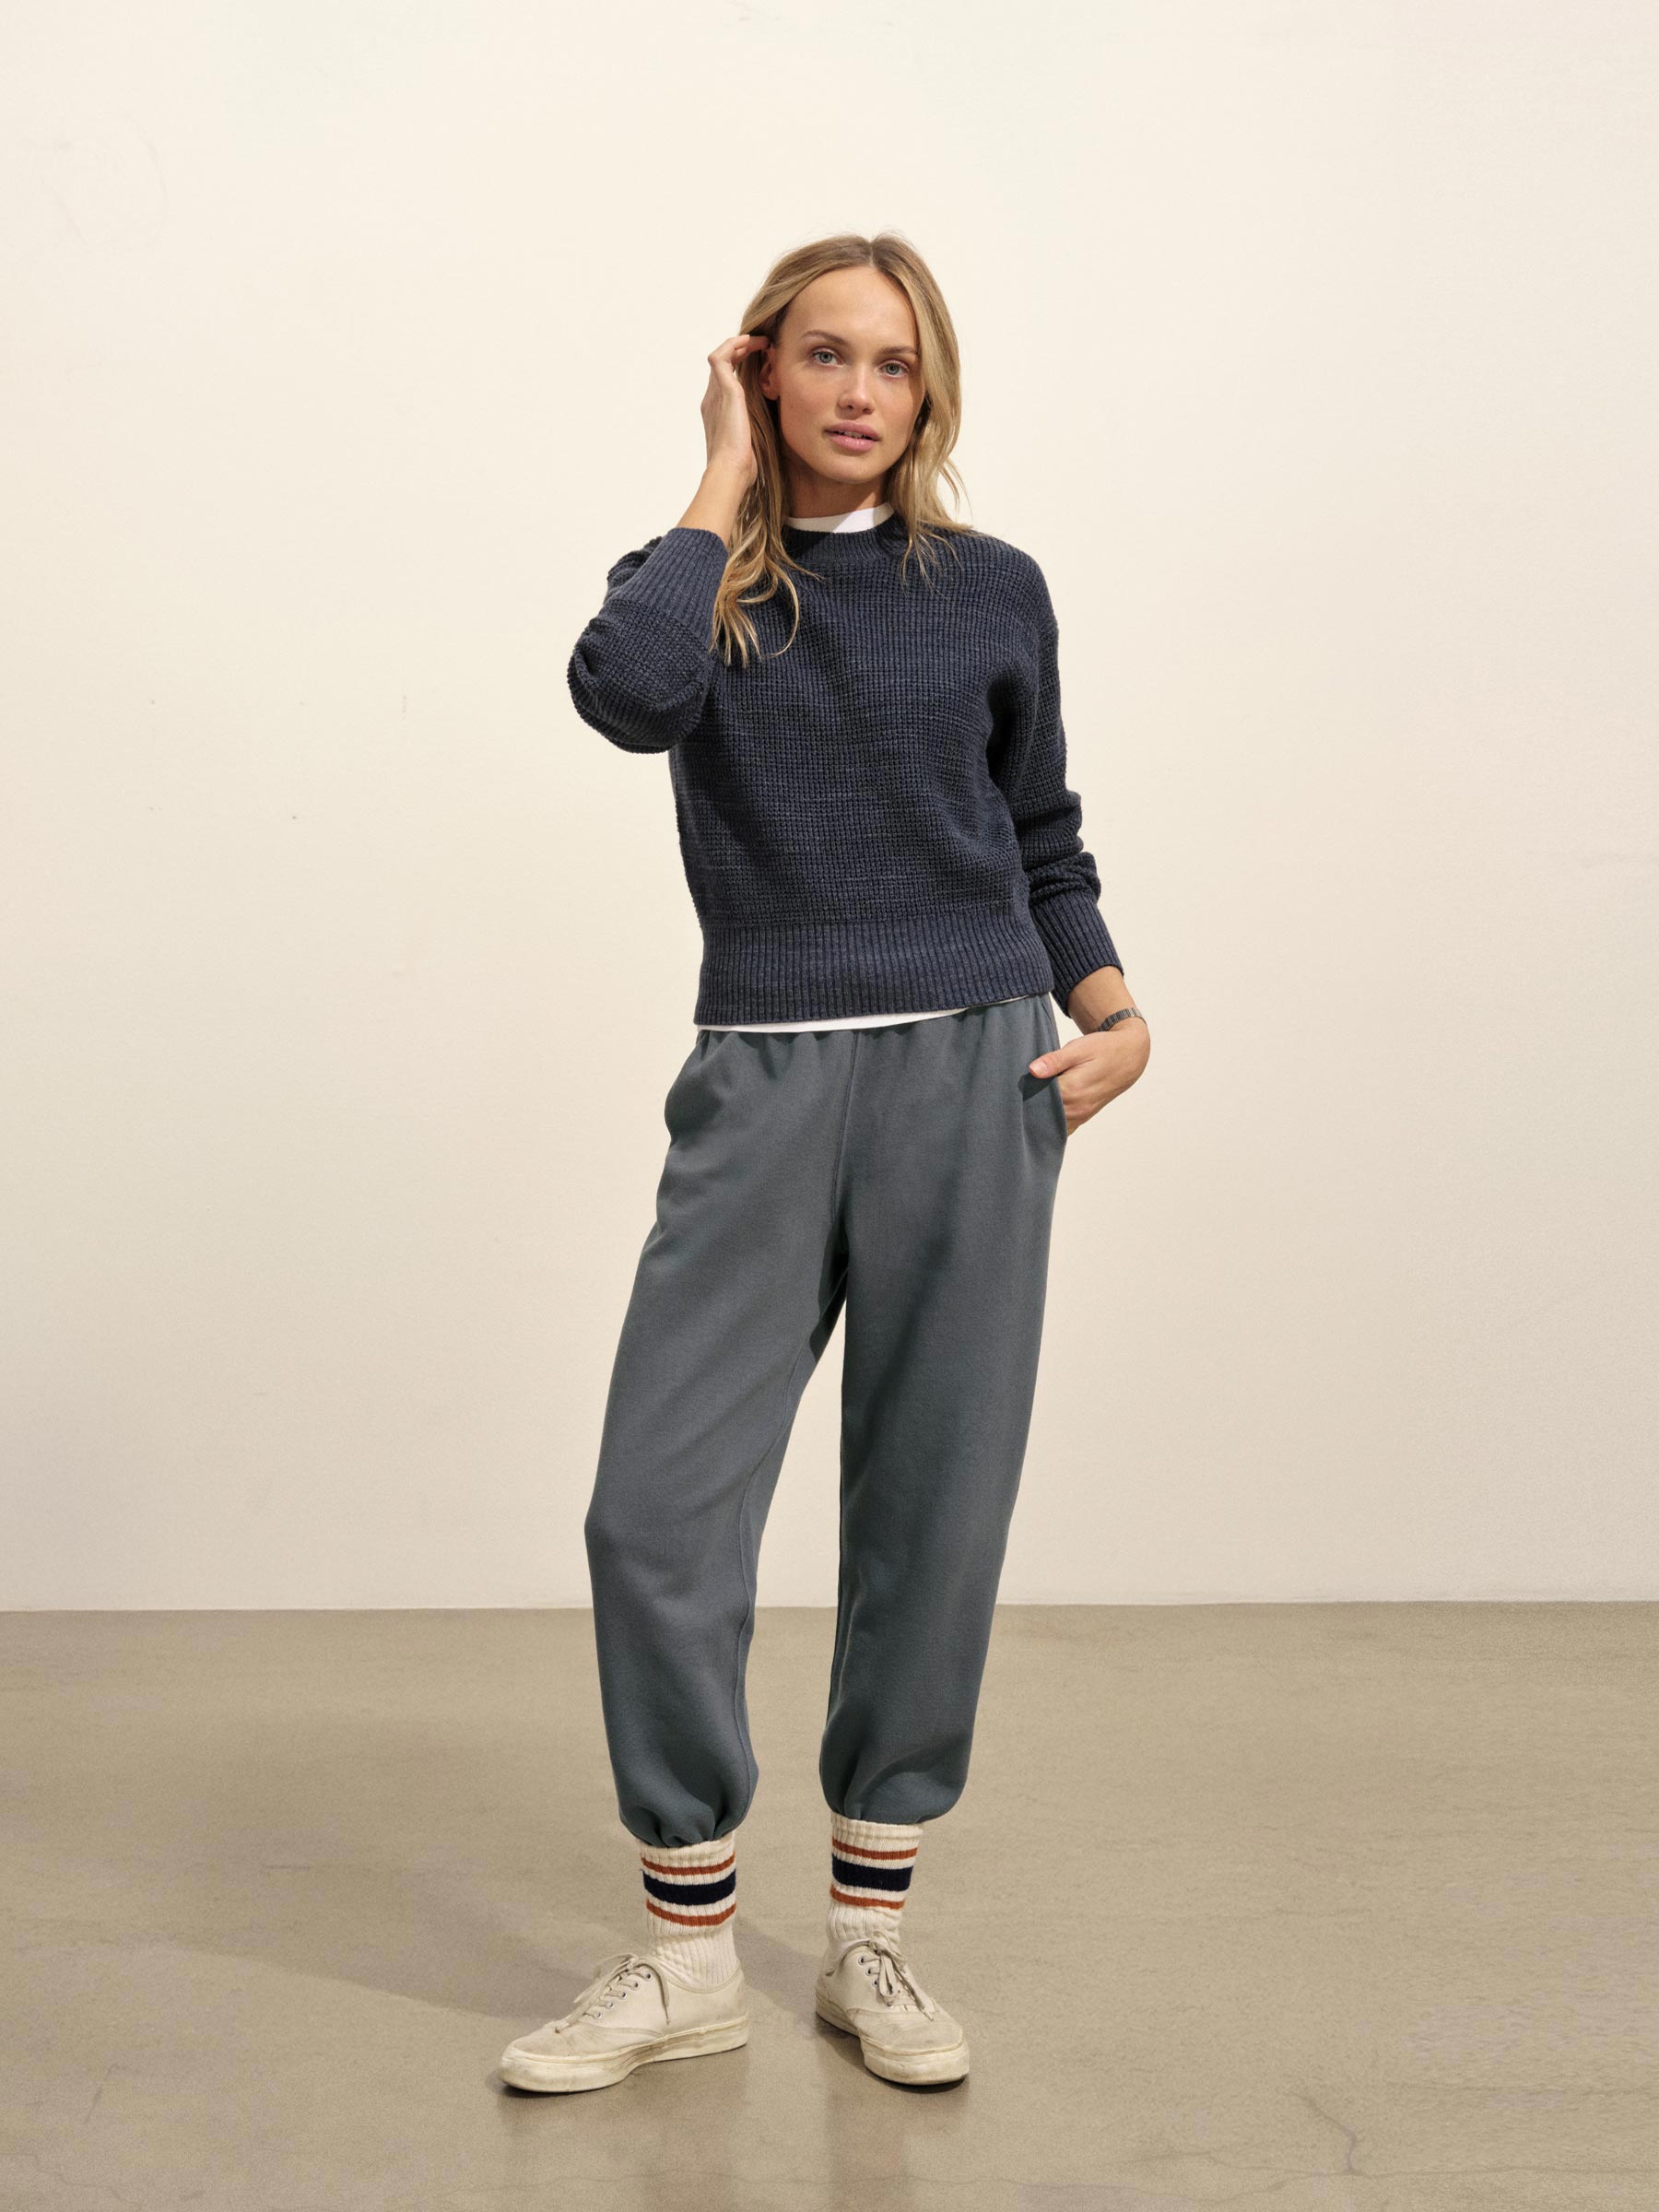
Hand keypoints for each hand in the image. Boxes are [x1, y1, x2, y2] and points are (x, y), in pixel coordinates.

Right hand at [699, 331, 769, 484]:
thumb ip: (758, 430)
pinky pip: (721, 356)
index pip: (725, 382)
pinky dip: (734, 345)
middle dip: (741, 352)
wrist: (730, 469)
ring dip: (739, 345)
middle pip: (723, 367)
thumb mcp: (753, 443)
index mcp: (717, 413)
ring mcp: (715, 394)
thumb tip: (775, 428)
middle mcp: (712, 400)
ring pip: (721, 357)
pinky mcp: (723, 390)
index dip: (741, 368)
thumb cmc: (743, 465)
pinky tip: (751, 341)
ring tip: (759, 340)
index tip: (761, 363)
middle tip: (762, 346)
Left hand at [1029, 1020, 1148, 1137]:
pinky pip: (1061, 1127)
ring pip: (1050, 1123)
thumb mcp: (1078, 1048)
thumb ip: (1054, 1061)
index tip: (1017, 1083)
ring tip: (1031, 1098)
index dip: (1024, 1091)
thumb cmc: (1103, 1049)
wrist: (1129, 1057)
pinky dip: (1050, 1121)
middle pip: (1041, 1113)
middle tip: (1020, 1091)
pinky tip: (1042, 1108)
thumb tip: (1032, 1071)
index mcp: (1073, 1090)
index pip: (1037, 1098)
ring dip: (1039, 1114)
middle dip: (1029, 1104)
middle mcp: (1077, 1108)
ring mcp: (1080, 1116)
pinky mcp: (1082, 1117)